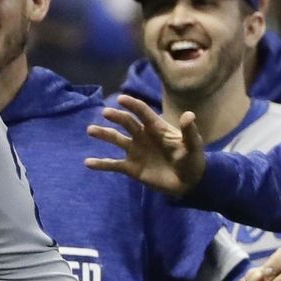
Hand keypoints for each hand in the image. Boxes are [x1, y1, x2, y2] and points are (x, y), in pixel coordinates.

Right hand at [86, 94, 204, 194]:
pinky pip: (113, 164)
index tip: (121, 98)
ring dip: (103, 134)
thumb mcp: (193, 145)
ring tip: (90, 130)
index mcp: (156, 128)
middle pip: (127, 123)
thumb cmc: (193, 160)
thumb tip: (188, 115)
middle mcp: (142, 136)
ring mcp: (135, 151)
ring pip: (116, 139)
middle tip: (106, 112)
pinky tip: (87, 163)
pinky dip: (101, 164)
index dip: (133, 105)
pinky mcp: (131, 168)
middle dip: (117, 117)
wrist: (189, 182)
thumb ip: (189, 131)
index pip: (143, 113)